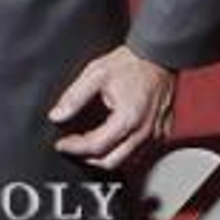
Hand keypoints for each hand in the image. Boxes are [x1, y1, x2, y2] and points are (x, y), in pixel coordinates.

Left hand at [49, 45, 175, 170]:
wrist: (158, 57)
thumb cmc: (130, 63)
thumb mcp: (94, 74)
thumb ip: (73, 97)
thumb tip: (57, 115)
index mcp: (128, 118)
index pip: (96, 146)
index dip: (74, 148)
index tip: (61, 144)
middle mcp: (145, 132)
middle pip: (112, 162)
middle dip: (87, 158)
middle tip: (72, 147)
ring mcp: (157, 135)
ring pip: (128, 162)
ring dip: (105, 157)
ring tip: (87, 144)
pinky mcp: (162, 134)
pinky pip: (141, 153)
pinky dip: (122, 152)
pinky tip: (109, 140)